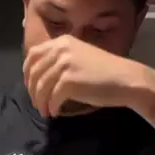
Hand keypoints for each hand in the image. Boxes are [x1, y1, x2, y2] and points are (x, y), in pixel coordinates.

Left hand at [23, 35, 140, 116]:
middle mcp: (61, 49)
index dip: (27, 72)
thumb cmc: (105, 71)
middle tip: (37, 104)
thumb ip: (60, 60)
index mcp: (62, 42)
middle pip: (34, 73)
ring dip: (41, 102)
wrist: (126, 79)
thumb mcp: (79, 57)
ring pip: (41, 87)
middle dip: (32, 91)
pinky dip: (51, 107)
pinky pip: (52, 98)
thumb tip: (40, 76)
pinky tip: (55, 113)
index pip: (33, 55)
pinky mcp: (69, 81)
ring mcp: (64, 64)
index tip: (30, 86)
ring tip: (45, 111)